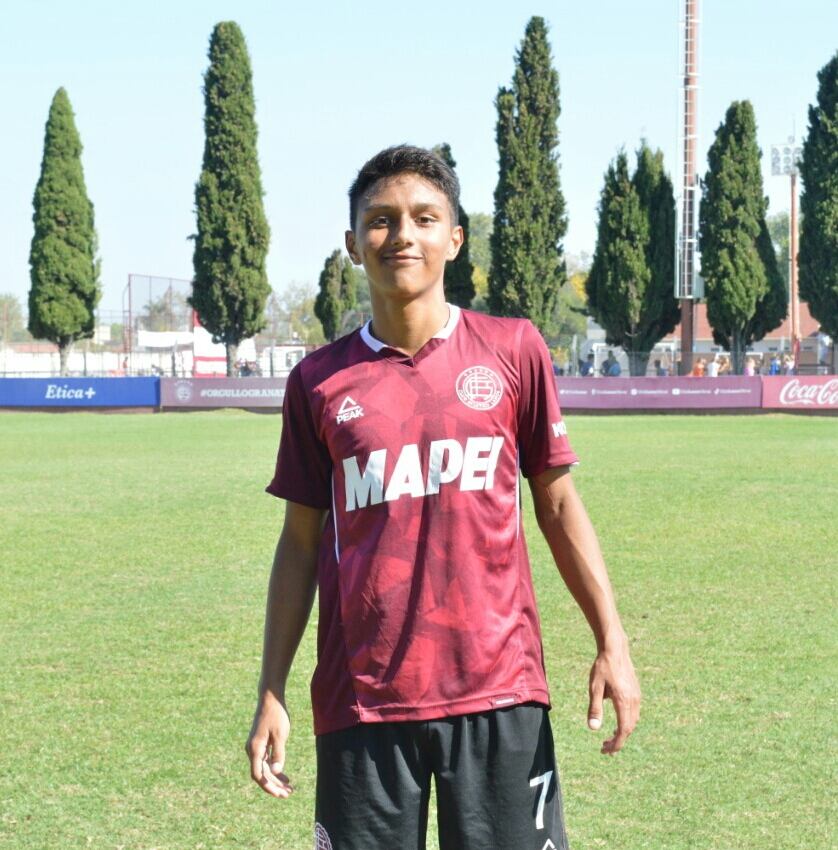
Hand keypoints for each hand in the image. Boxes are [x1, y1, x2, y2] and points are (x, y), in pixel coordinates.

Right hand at [245, 691, 293, 797]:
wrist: (270, 698)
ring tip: (289, 789)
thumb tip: (276, 772)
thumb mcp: (280, 734)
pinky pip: (266, 761)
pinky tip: (285, 776)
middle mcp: (252, 750)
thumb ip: (279, 754)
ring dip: (275, 779)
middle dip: (274, 786)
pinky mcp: (260, 744)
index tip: (280, 794)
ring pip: (264, 769)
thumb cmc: (276, 714)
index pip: (258, 775)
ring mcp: (255, 747)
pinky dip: (274, 769)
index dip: (268, 787)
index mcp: (255, 749)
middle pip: (262, 774)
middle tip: (288, 794)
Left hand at [587, 639, 639, 754]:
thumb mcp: (594, 687)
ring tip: (610, 738)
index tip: (605, 751)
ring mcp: (637, 696)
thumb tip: (593, 729)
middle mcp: (633, 701)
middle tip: (605, 748)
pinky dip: (627, 722)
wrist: (615, 649)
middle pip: (629, 729)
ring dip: (623, 732)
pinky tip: (618, 721)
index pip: (622, 731)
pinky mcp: (637, 692)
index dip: (615, 744)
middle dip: (618, 741)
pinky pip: (634, 713)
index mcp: (623, 701)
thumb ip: (595, 708)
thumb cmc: (602, 667)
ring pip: (633, 721)